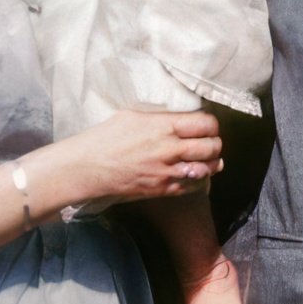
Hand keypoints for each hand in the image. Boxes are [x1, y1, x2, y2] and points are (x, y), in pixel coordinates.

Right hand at [48, 109, 223, 205]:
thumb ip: (160, 116)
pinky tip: (195, 173)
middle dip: (215, 143)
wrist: (87, 167)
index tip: (207, 125)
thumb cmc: (105, 138)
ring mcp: (167, 171)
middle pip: (211, 146)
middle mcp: (169, 149)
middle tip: (211, 142)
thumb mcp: (132, 115)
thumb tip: (177, 114)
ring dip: (211, 163)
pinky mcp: (162, 189)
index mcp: (163, 126)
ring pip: (207, 168)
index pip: (205, 124)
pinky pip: (193, 186)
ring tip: (208, 159)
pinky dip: (199, 179)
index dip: (211, 124)